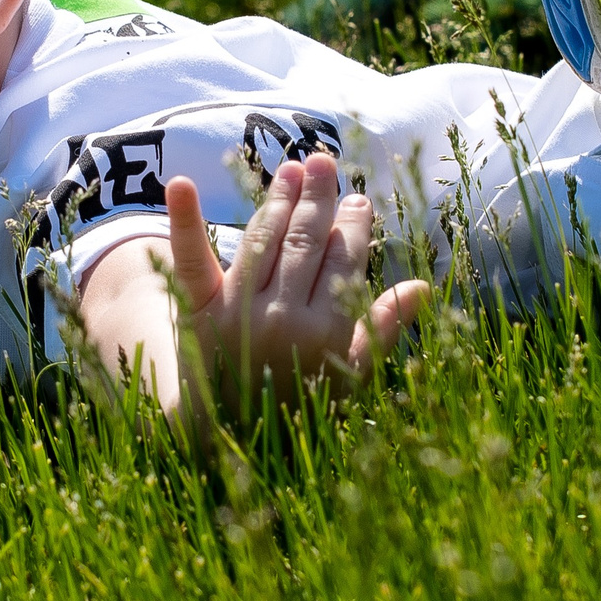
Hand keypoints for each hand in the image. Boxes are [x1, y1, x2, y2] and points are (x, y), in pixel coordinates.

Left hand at [165, 152, 428, 402]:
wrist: (224, 437)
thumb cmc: (299, 404)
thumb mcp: (347, 375)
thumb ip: (380, 329)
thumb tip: (421, 287)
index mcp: (324, 336)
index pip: (343, 265)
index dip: (352, 228)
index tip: (358, 199)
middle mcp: (280, 321)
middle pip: (304, 244)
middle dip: (318, 199)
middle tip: (324, 163)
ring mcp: (235, 313)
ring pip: (264, 241)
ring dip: (279, 199)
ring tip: (291, 169)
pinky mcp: (195, 310)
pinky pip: (190, 259)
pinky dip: (183, 220)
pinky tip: (179, 183)